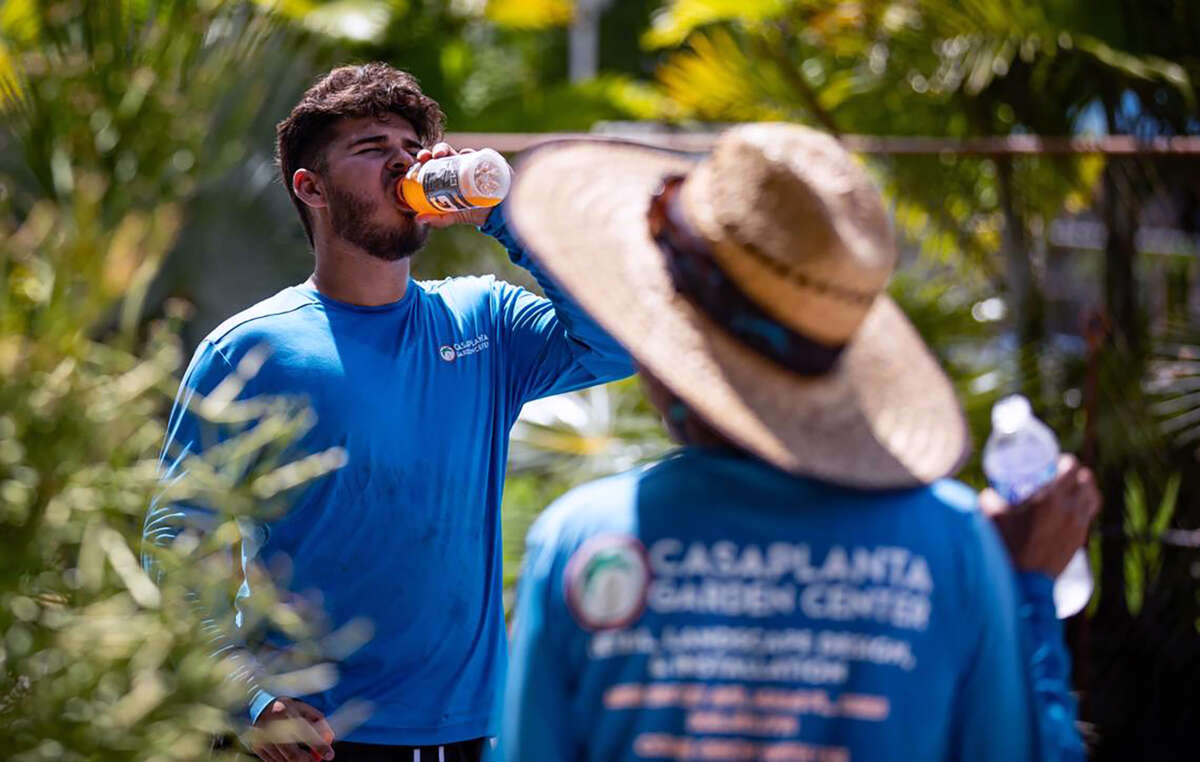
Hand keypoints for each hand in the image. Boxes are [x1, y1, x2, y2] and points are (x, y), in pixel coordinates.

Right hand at [249, 697, 334, 761]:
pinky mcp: (257, 748)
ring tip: (302, 754)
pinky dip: (285, 760)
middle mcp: (274, 728)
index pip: (307, 734)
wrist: (257, 706)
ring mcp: (264, 740)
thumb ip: (319, 722)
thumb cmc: (286, 707)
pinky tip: (288, 753)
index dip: (320, 747)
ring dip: (297, 761)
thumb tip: (330, 738)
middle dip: (308, 761)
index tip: (330, 755)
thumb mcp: (304, 709)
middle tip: (316, 760)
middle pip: (294, 756)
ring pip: (285, 761)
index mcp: (288, 713)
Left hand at [409, 142, 492, 227]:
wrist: (495, 215)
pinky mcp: (491, 165)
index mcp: (446, 173)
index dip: (426, 156)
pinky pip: (485, 157)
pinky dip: (481, 157)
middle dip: (440, 149)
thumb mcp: (453, 216)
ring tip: (458, 157)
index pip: (433, 160)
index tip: (421, 159)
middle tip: (436, 155)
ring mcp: (475, 164)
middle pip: (448, 151)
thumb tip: (418, 219)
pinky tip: (477, 162)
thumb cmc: (471, 211)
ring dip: (461, 151)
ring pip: (466, 152)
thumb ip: (437, 219)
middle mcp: (460, 165)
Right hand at [980, 454, 1100, 577]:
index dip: (1065, 461)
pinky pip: (1089, 514)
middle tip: (1062, 475)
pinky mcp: (1080, 539)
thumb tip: (989, 492)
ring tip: (1072, 490)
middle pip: (1087, 479)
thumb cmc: (1007, 546)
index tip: (1054, 462)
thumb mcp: (992, 516)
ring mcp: (1079, 525)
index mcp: (1052, 498)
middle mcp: (1071, 509)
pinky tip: (1071, 510)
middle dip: (1077, 473)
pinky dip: (1084, 507)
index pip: (1071, 467)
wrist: (1024, 581)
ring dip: (1086, 489)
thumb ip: (989, 498)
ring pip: (1094, 497)